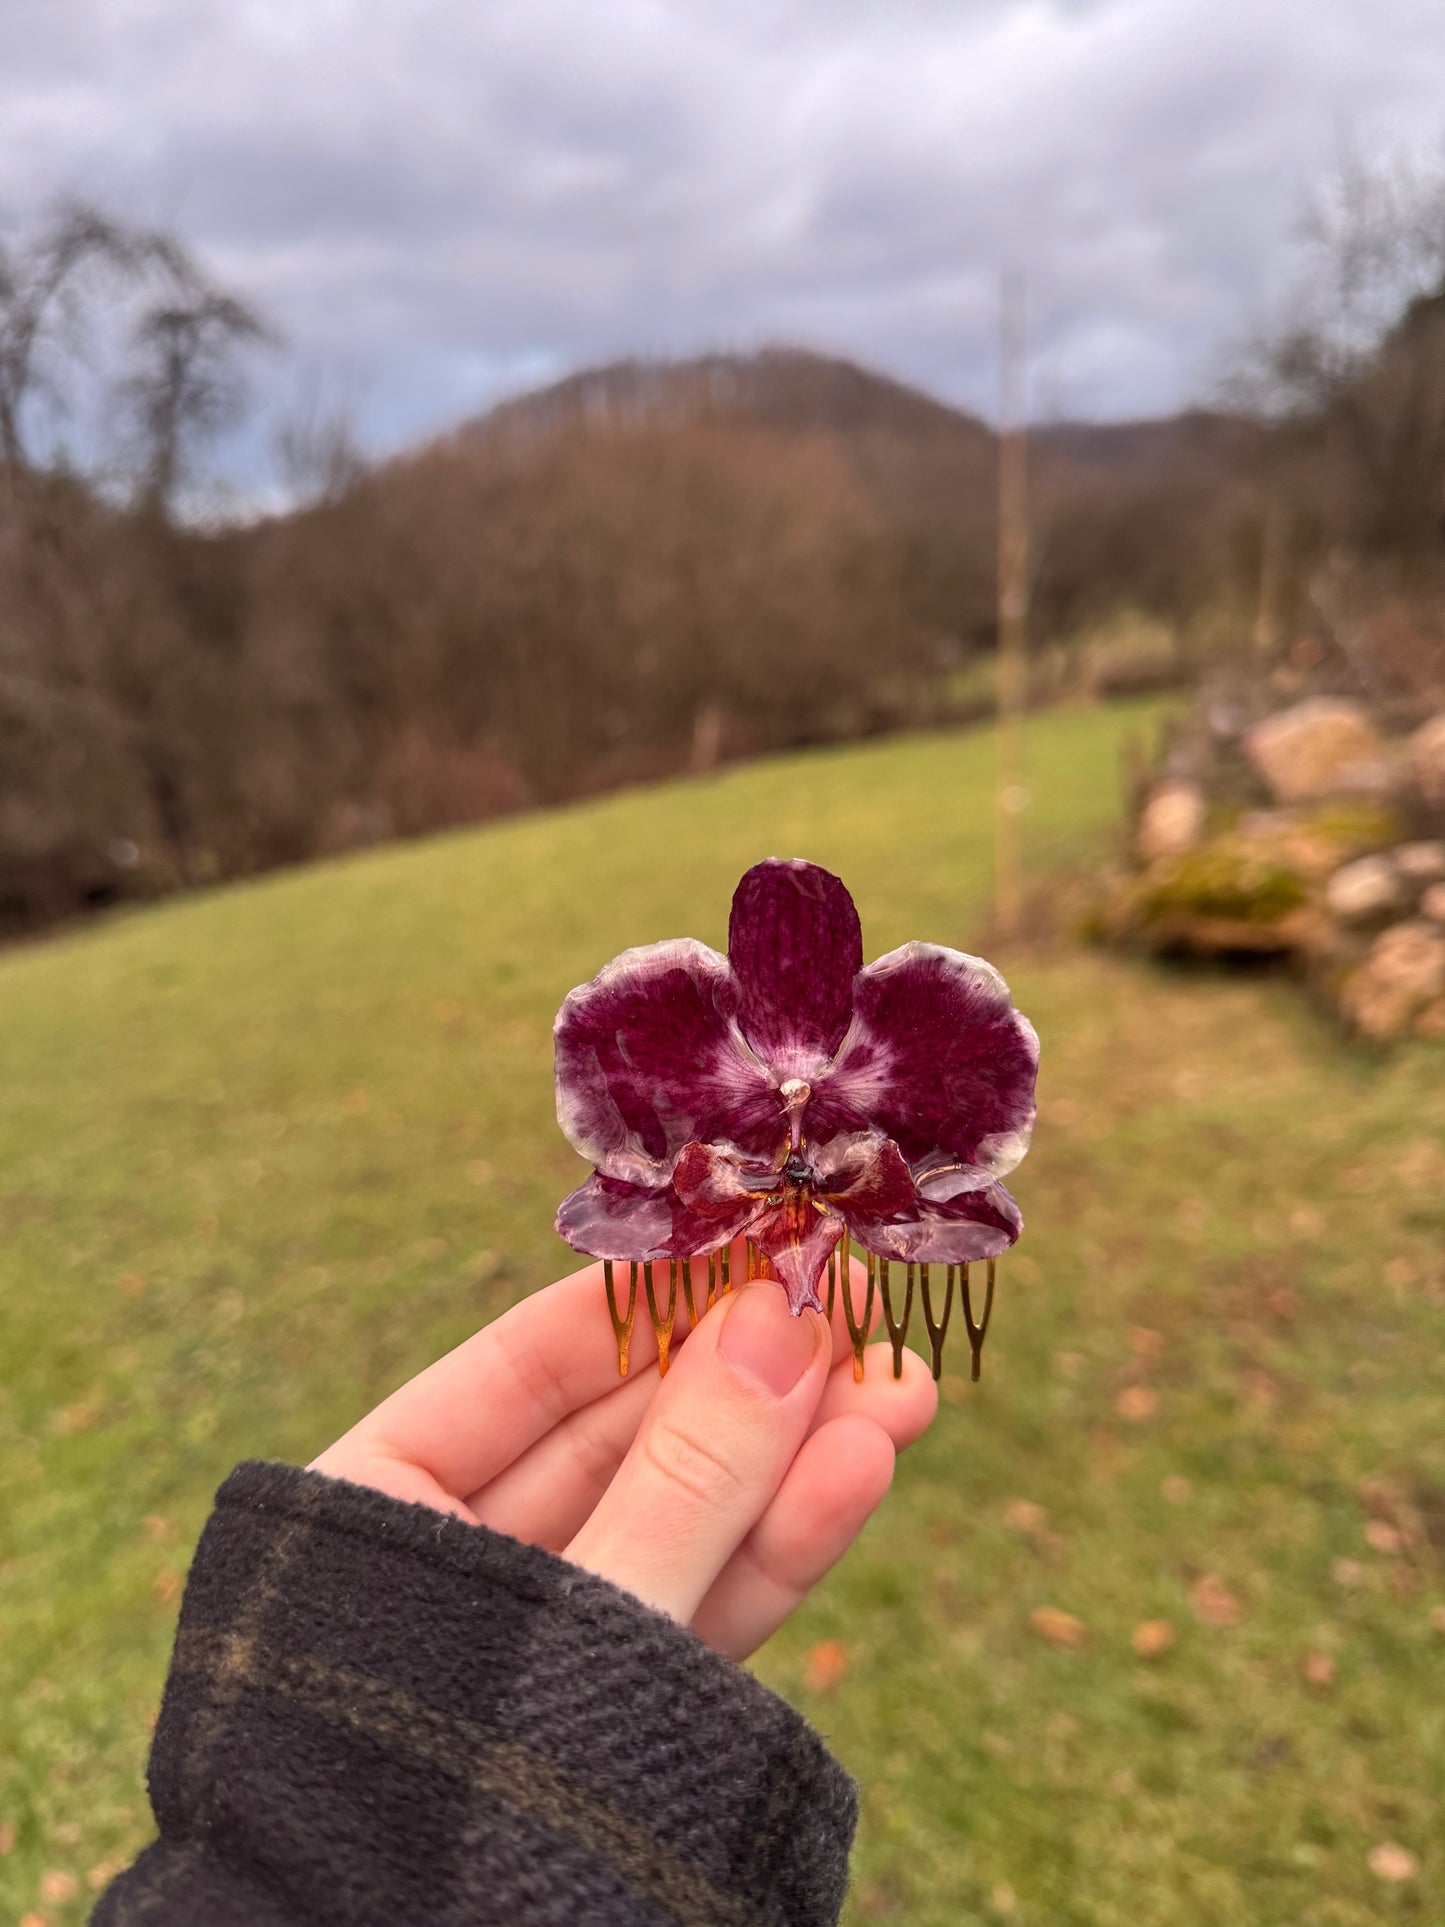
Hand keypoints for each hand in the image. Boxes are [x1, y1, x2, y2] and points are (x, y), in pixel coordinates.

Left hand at [312, 1239, 937, 1660]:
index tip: (756, 1237)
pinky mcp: (624, 1705)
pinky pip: (709, 1605)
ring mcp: (555, 1638)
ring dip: (794, 1455)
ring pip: (687, 1519)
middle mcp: (466, 1564)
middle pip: (626, 1438)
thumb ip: (684, 1479)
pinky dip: (785, 1544)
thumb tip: (786, 1320)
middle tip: (859, 1303)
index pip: (527, 1366)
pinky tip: (864, 1465)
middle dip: (748, 1378)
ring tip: (902, 1384)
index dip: (648, 1299)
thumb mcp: (572, 1619)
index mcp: (378, 1509)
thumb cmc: (441, 1796)